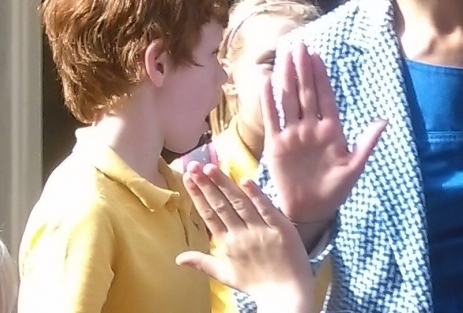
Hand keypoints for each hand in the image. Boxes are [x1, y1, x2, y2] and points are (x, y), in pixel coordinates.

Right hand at [176, 162, 314, 312]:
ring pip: (239, 203)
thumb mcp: (225, 275)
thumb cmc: (256, 284)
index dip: (198, 195)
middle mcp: (240, 236)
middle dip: (206, 185)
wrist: (285, 296)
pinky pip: (266, 210)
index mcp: (227, 244)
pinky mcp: (280, 229)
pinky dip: (256, 196)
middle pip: (220, 206)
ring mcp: (260, 232)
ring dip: (224, 185)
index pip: (208, 214)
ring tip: (211, 168)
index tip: (188, 177)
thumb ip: (202, 262)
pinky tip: (245, 180)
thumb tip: (177, 258)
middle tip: (193, 165)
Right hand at [262, 41, 385, 223]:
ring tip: (285, 56)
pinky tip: (266, 82)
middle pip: (305, 92)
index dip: (320, 76)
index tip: (317, 55)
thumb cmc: (336, 189)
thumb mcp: (355, 166)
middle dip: (303, 68)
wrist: (312, 210)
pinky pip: (272, 118)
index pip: (324, 96)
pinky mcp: (277, 144)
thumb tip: (384, 120)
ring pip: (289, 99)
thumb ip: (367, 143)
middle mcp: (310, 127)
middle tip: (300, 45)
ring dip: (287, 77)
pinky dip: (268, 100)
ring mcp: (293, 134)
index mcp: (331, 130)